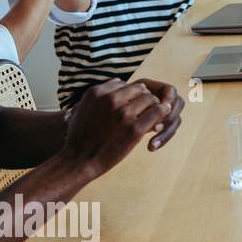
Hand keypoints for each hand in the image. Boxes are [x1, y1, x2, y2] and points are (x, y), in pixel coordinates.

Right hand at [58, 79, 183, 179]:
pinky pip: (158, 112)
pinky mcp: (134, 128)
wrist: (79, 160)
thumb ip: (100, 94)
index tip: (129, 106)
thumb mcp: (82, 108)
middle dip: (143, 99)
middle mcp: (110, 99)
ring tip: (151, 118)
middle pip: (140, 89)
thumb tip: (118, 81)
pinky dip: (162, 114)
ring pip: (150, 99)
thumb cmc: (81, 136)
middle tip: (143, 111)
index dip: (129, 96)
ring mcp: (123, 114)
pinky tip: (160, 121)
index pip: (124, 84)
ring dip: (153, 107)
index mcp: (97, 92)